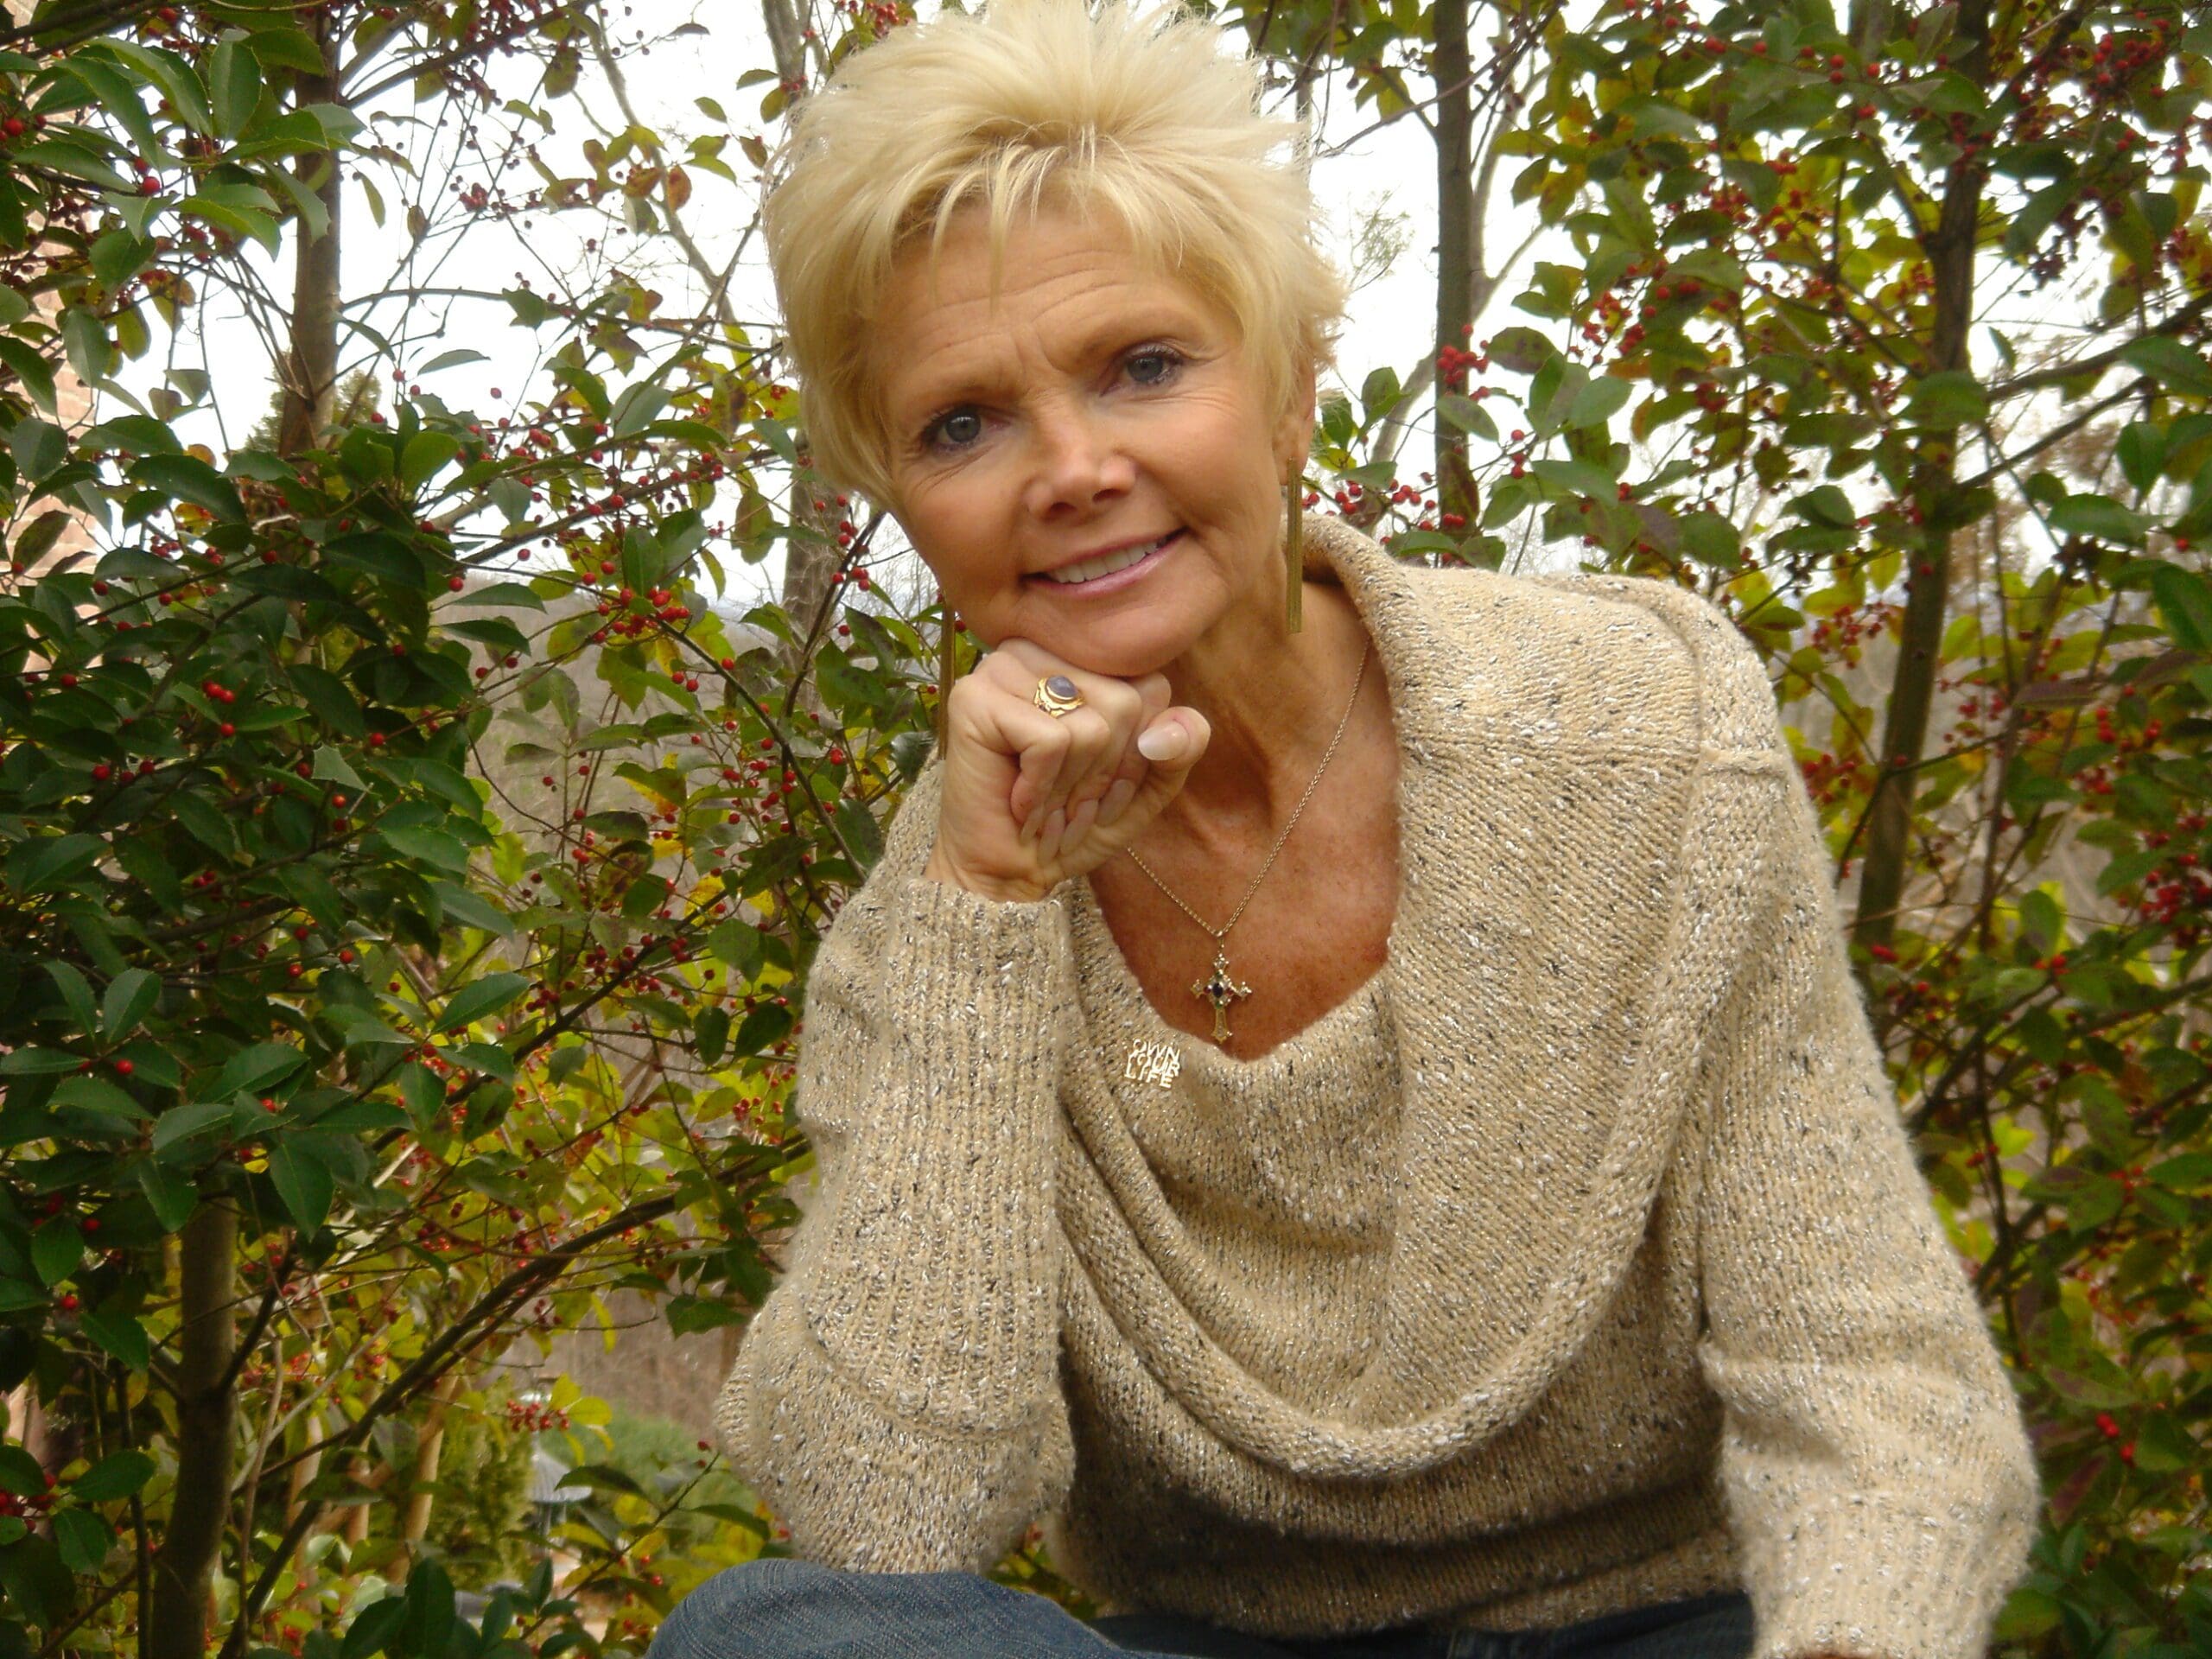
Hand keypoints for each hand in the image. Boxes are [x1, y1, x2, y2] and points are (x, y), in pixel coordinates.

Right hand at [923, 637, 1210, 903]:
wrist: (1010, 872)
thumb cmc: (1074, 822)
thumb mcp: (1146, 786)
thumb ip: (1179, 749)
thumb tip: (1171, 729)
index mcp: (1083, 659)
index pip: (1152, 687)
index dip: (1138, 752)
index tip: (1102, 788)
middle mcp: (1042, 651)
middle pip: (1125, 703)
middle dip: (1105, 773)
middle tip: (1070, 804)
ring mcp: (1003, 667)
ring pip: (1091, 723)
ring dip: (1073, 786)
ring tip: (1046, 805)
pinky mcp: (975, 699)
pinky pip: (1050, 742)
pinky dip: (1041, 788)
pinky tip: (1019, 801)